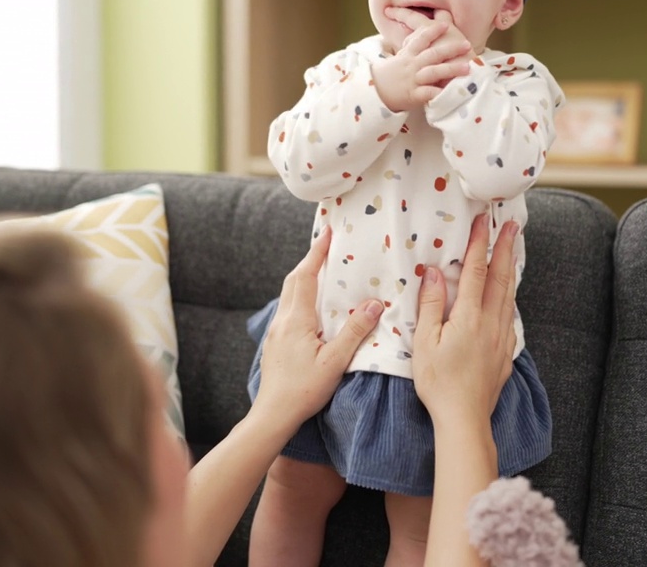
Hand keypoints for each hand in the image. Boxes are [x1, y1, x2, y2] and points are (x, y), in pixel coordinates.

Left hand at [252, 226, 382, 428]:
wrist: (272, 414)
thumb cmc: (303, 390)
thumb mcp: (334, 362)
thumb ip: (354, 332)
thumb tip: (373, 304)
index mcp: (297, 320)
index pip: (306, 276)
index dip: (317, 253)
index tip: (327, 233)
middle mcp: (283, 320)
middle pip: (293, 280)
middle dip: (309, 260)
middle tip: (326, 246)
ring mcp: (275, 331)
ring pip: (288, 294)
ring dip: (303, 277)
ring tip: (321, 270)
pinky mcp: (274, 342)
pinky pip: (287, 308)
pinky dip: (299, 295)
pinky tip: (311, 306)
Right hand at [372, 8, 472, 111]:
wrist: (375, 92)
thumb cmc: (393, 73)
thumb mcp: (402, 56)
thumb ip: (415, 46)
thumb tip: (425, 29)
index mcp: (409, 54)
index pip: (421, 39)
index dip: (432, 31)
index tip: (445, 25)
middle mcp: (412, 65)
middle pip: (432, 54)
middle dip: (451, 48)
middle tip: (467, 44)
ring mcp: (413, 79)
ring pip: (433, 72)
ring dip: (451, 69)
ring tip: (467, 68)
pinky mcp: (414, 95)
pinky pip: (428, 93)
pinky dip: (439, 93)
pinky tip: (451, 92)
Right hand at [412, 213, 518, 424]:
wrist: (464, 419)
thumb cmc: (438, 383)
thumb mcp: (425, 342)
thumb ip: (431, 305)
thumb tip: (433, 273)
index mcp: (469, 317)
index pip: (476, 271)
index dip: (480, 243)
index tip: (484, 220)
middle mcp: (491, 323)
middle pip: (501, 277)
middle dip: (506, 248)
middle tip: (513, 225)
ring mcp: (501, 338)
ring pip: (509, 296)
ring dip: (511, 270)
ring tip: (514, 250)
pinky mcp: (505, 353)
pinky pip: (510, 316)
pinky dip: (510, 297)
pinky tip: (508, 296)